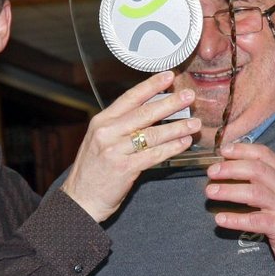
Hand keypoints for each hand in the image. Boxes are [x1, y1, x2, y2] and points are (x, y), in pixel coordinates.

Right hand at [61, 71, 199, 222]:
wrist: (80, 199)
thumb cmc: (93, 170)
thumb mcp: (100, 140)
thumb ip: (120, 126)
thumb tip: (150, 112)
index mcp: (101, 121)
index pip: (130, 98)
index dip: (151, 86)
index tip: (169, 77)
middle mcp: (107, 132)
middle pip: (145, 113)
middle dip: (170, 103)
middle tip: (189, 96)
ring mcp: (115, 150)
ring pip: (152, 134)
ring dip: (177, 128)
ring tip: (194, 123)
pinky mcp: (124, 168)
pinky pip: (154, 155)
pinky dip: (171, 148)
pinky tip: (184, 143)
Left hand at [204, 142, 274, 269]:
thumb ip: (260, 180)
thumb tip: (228, 168)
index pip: (264, 155)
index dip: (243, 150)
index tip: (223, 150)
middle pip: (257, 170)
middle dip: (231, 168)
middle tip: (211, 172)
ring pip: (255, 193)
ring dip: (229, 190)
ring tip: (210, 192)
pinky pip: (255, 220)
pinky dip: (236, 219)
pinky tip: (220, 219)